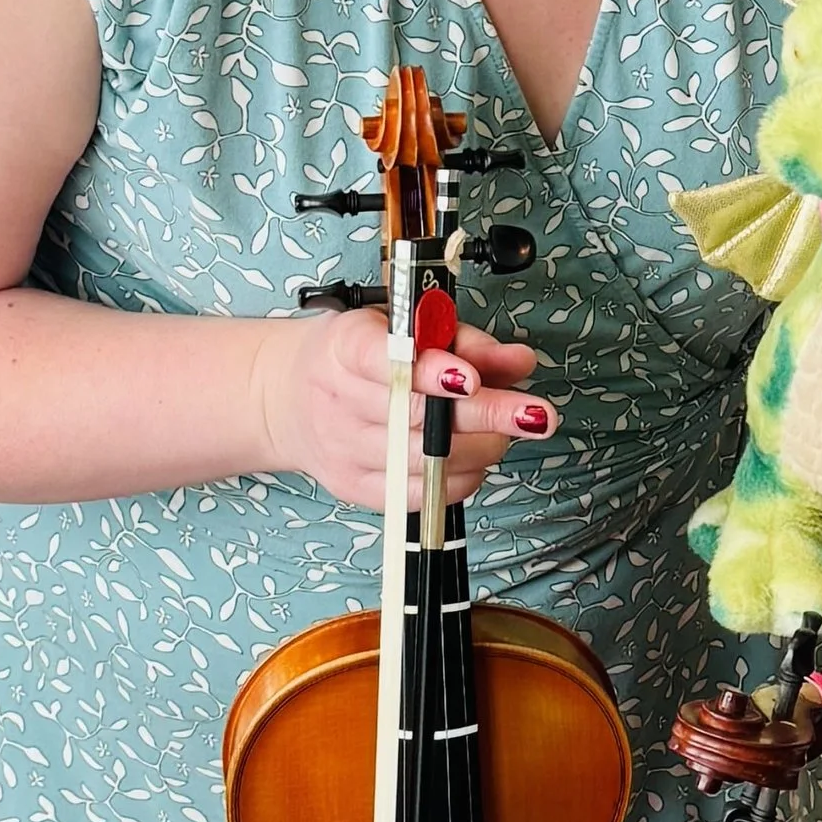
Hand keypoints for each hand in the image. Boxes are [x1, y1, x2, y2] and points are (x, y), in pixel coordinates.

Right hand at [249, 308, 550, 509]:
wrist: (287, 396)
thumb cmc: (359, 356)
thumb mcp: (405, 328)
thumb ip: (465, 341)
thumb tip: (520, 361)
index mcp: (345, 347)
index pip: (384, 361)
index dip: (430, 372)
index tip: (471, 379)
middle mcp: (337, 400)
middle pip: (416, 416)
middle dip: (485, 415)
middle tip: (534, 413)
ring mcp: (343, 449)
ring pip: (423, 459)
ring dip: (481, 446)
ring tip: (511, 429)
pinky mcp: (354, 487)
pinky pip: (417, 494)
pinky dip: (458, 478)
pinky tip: (476, 458)